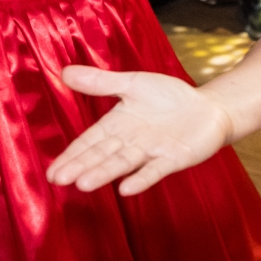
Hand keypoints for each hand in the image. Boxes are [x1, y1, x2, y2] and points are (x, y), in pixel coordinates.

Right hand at [47, 66, 232, 194]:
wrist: (208, 108)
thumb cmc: (169, 97)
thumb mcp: (132, 84)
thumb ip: (100, 82)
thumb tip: (64, 72)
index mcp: (117, 124)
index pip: (89, 142)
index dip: (71, 155)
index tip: (52, 171)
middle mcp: (130, 142)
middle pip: (102, 155)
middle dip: (81, 166)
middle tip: (58, 180)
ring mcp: (151, 151)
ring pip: (123, 163)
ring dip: (104, 173)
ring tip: (84, 184)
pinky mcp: (173, 158)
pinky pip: (155, 169)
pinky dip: (142, 178)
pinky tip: (126, 189)